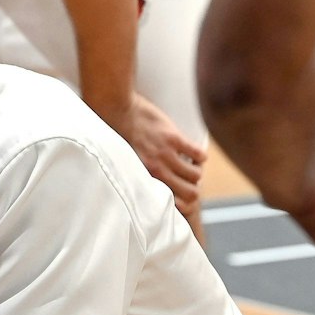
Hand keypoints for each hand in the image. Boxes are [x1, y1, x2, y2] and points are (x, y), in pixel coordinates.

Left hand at [116, 94, 205, 221]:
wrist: (115, 109)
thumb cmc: (118, 136)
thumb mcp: (128, 165)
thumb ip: (143, 178)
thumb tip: (158, 188)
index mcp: (144, 180)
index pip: (176, 205)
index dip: (184, 203)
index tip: (182, 194)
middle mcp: (156, 172)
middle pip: (192, 194)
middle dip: (193, 189)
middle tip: (187, 179)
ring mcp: (165, 155)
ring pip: (196, 176)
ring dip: (196, 170)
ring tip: (189, 163)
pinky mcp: (173, 138)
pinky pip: (199, 155)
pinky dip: (199, 156)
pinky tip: (191, 151)